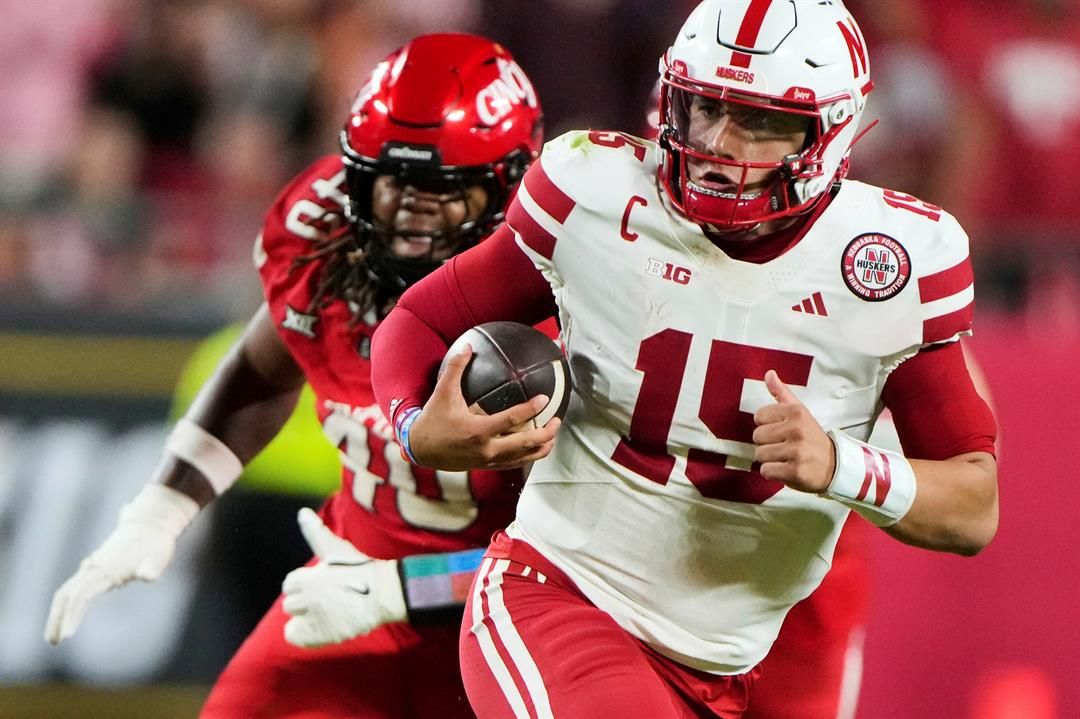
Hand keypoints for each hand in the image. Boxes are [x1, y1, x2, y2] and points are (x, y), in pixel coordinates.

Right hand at [45, 485, 197, 644]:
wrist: (151, 523)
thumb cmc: (156, 543)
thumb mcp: (159, 556)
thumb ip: (152, 567)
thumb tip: (148, 575)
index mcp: (105, 569)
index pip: (80, 596)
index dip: (71, 615)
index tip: (66, 636)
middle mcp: (94, 568)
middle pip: (66, 595)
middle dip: (57, 618)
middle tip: (52, 642)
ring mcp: (94, 567)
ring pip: (67, 592)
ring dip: (59, 613)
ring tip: (55, 637)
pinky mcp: (97, 568)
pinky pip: (75, 588)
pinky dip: (68, 603)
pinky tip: (68, 617)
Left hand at [282, 508, 406, 647]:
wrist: (382, 593)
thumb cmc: (359, 568)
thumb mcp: (334, 548)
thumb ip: (314, 531)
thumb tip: (302, 512)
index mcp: (304, 578)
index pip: (290, 583)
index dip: (305, 584)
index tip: (323, 584)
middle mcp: (305, 598)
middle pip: (290, 603)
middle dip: (306, 601)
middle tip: (329, 599)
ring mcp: (312, 617)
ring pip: (293, 618)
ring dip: (306, 617)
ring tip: (328, 613)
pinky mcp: (318, 635)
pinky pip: (294, 636)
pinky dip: (304, 634)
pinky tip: (322, 628)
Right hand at [407, 344, 561, 470]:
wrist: (420, 449)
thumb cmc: (433, 420)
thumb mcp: (443, 392)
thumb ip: (456, 368)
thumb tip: (468, 346)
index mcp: (478, 430)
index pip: (511, 420)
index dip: (530, 409)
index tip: (544, 399)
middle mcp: (486, 449)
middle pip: (525, 444)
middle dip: (545, 433)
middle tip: (557, 421)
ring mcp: (488, 460)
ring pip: (522, 459)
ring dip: (540, 448)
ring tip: (552, 437)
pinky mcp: (486, 466)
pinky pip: (512, 464)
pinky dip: (527, 457)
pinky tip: (535, 449)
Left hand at [752, 370, 834, 492]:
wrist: (836, 466)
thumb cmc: (812, 437)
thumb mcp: (800, 412)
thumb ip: (781, 393)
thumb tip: (768, 373)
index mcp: (796, 412)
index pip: (759, 416)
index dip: (767, 426)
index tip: (780, 431)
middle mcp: (796, 430)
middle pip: (757, 436)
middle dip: (767, 444)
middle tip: (784, 447)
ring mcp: (796, 451)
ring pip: (760, 454)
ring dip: (769, 460)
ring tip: (786, 458)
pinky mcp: (795, 471)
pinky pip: (766, 471)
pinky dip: (772, 473)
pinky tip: (786, 469)